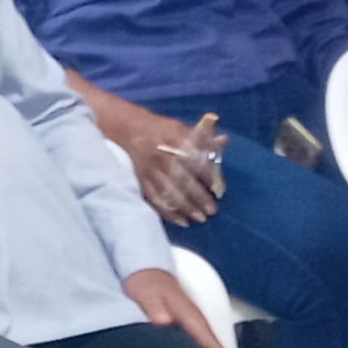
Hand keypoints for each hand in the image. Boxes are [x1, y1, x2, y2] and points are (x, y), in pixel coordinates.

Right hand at [105, 102, 225, 224]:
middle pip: (184, 182)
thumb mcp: (180, 126)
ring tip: (200, 218)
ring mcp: (151, 172)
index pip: (197, 161)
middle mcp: (164, 158)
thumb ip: (202, 137)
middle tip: (212, 210)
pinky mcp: (140, 182)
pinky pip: (155, 200)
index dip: (210, 176)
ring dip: (186, 208)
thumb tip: (223, 141)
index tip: (219, 187)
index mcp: (176, 142)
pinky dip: (168, 212)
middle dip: (199, 198)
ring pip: (170, 194)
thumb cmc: (156, 129)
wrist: (123, 130)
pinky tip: (180, 221)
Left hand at [122, 265, 233, 347]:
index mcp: (189, 315)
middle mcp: (195, 320)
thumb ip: (154, 306)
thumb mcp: (147, 294)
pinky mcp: (185, 327)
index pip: (208, 339)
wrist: (146, 274)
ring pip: (206, 347)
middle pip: (213, 347)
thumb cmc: (147, 285)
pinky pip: (198, 344)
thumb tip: (163, 320)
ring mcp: (191, 324)